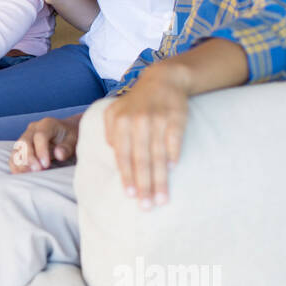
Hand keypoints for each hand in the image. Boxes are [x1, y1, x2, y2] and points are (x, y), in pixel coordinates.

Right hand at [10, 115, 80, 172]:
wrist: (65, 132)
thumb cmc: (70, 136)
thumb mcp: (74, 140)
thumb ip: (66, 147)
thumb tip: (58, 154)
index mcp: (47, 124)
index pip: (40, 136)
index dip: (41, 151)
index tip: (46, 165)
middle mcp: (33, 128)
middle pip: (25, 142)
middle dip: (29, 158)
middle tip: (37, 170)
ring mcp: (25, 136)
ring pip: (17, 148)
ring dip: (20, 162)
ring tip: (27, 174)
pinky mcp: (21, 146)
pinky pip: (14, 155)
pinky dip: (15, 165)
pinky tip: (20, 174)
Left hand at [103, 68, 188, 208]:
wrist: (163, 79)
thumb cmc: (136, 102)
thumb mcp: (115, 111)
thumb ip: (109, 131)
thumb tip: (112, 153)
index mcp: (120, 122)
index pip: (123, 156)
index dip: (127, 177)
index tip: (131, 197)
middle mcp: (137, 121)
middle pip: (141, 159)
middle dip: (144, 185)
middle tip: (147, 207)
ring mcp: (157, 119)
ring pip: (158, 154)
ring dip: (161, 179)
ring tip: (162, 199)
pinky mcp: (176, 116)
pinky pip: (174, 138)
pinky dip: (173, 153)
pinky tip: (174, 169)